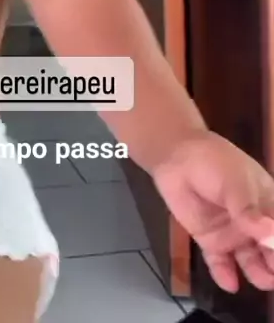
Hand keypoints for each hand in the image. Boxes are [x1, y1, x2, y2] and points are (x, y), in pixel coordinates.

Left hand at [153, 131, 273, 291]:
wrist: (176, 157)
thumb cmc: (214, 163)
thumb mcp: (236, 183)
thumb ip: (250, 212)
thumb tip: (272, 236)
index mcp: (268, 203)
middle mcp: (254, 223)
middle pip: (270, 249)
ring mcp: (233, 233)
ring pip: (251, 260)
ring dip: (258, 272)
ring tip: (263, 281)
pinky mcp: (211, 240)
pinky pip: (220, 263)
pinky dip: (225, 274)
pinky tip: (230, 284)